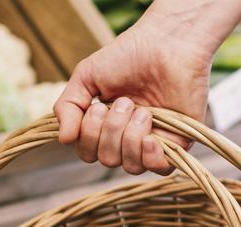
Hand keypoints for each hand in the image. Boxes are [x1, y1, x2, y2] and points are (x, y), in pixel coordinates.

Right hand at [53, 13, 215, 174]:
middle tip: (125, 101)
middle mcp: (127, 138)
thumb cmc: (128, 56)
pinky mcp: (176, 144)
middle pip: (107, 160)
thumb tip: (63, 139)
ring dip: (130, 137)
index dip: (88, 136)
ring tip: (142, 111)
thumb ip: (67, 106)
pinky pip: (159, 169)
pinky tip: (150, 137)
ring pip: (131, 166)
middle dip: (111, 131)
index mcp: (106, 126)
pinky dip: (150, 156)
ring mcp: (152, 143)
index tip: (97, 106)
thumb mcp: (86, 76)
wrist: (166, 44)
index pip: (88, 152)